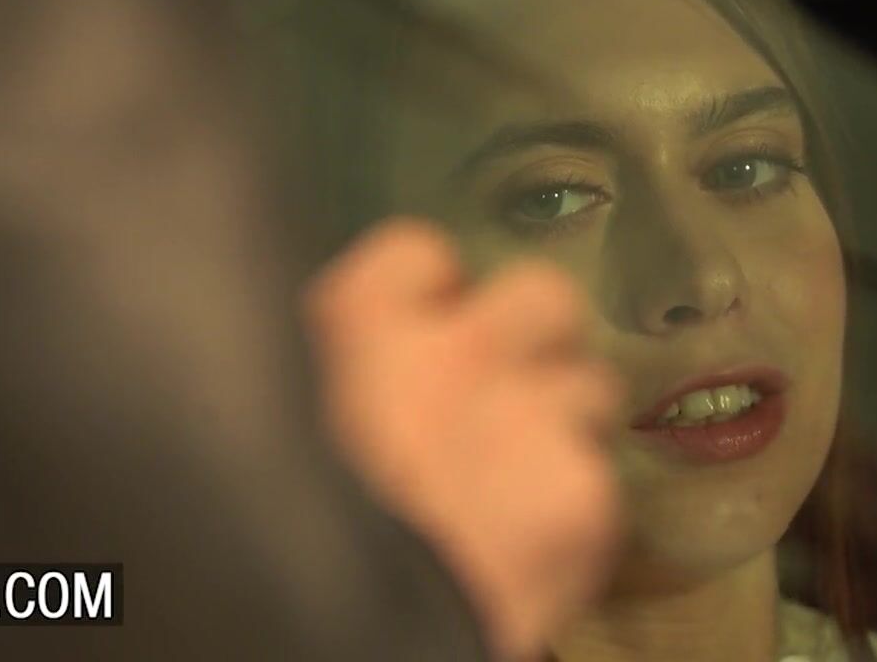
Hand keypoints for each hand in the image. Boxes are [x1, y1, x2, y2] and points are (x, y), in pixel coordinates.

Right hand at [304, 218, 622, 660]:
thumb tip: (365, 355)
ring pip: (589, 386)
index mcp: (360, 323)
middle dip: (534, 338)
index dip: (429, 296)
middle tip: (507, 389)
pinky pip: (596, 478)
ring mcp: (532, 419)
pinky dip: (572, 506)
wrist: (351, 636)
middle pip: (542, 295)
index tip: (425, 332)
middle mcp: (459, 349)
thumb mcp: (280, 422)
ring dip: (563, 422)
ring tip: (523, 480)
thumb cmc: (291, 531)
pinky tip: (533, 543)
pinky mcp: (584, 496)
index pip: (421, 253)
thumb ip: (337, 370)